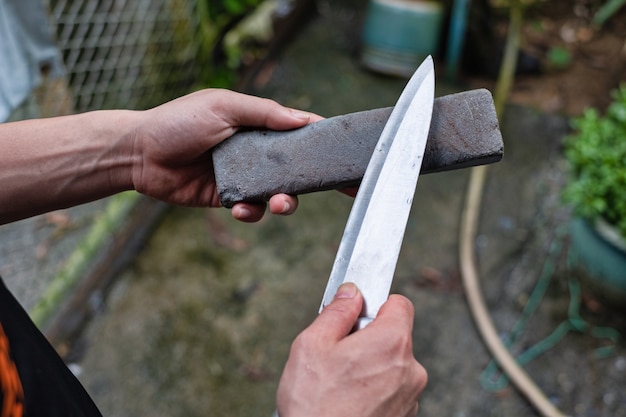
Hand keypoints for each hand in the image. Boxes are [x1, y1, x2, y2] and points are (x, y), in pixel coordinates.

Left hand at [133, 89, 322, 221]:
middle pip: (296, 168)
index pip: (299, 132)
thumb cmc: (179, 122)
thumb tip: (303, 119)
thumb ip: (264, 113)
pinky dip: (252, 212)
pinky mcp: (229, 199)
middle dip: (316, 179)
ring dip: (286, 201)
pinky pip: (252, 210)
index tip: (347, 151)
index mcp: (258, 125)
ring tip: (280, 202)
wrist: (140, 154)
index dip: (322, 140)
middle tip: (339, 189)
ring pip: (279, 193)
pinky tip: (242, 208)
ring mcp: (244, 177)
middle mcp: (255, 152)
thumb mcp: (223, 106)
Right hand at [276, 283, 426, 416]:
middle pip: (394, 336)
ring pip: (392, 365)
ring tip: (340, 384)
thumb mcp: (312, 345)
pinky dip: (375, 390)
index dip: (375, 304)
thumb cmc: (314, 405)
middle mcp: (410, 369)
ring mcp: (410, 397)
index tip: (357, 313)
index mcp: (391, 343)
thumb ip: (336, 312)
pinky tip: (349, 401)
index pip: (399, 303)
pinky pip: (391, 390)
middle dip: (368, 339)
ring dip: (371, 367)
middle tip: (337, 354)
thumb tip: (351, 292)